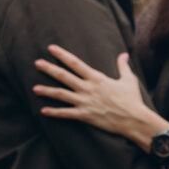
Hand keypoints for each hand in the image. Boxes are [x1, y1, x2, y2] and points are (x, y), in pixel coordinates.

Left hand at [34, 47, 156, 143]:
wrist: (133, 119)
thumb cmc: (132, 100)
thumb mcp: (129, 80)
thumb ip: (123, 66)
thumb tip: (124, 55)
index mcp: (96, 78)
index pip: (75, 63)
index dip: (62, 55)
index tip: (51, 48)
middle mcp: (87, 88)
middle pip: (64, 76)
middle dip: (49, 69)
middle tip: (36, 63)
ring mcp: (85, 102)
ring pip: (61, 95)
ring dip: (47, 91)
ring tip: (34, 88)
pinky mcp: (85, 115)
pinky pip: (66, 114)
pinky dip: (54, 112)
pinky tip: (43, 111)